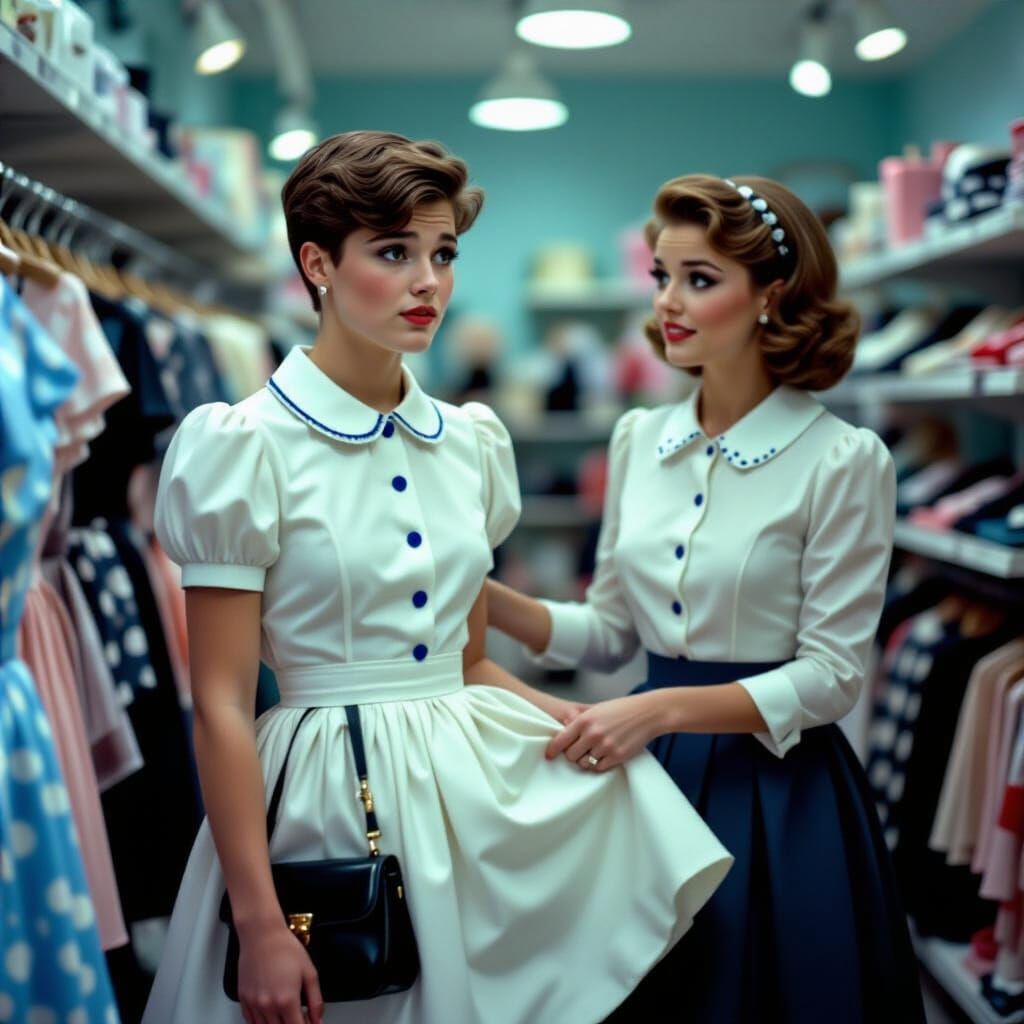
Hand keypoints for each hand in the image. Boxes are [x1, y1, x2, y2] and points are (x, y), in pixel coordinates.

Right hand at [237, 919, 323, 1023]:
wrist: (262, 934)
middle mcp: (268, 1005)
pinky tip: (270, 1013)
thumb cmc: (285, 948)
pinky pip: (251, 1021)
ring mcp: (253, 1003)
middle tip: (300, 1017)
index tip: (310, 1022)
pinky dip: (261, 1022)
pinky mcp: (243, 998)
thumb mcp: (309, 972)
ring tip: (286, 1013)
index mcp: (286, 1000)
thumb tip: (317, 1019)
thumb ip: (316, 1000)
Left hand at [546, 693, 663, 771]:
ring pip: (584, 763)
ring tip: (592, 753)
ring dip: (586, 761)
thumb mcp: (597, 708)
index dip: (552, 750)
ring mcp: (605, 746)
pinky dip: (598, 765)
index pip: (560, 740)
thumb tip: (563, 726)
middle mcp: (593, 734)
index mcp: (584, 720)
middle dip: (572, 755)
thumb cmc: (622, 709)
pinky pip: (599, 768)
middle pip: (570, 755)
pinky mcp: (617, 756)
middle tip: (578, 751)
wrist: (647, 713)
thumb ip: (580, 718)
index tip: (549, 756)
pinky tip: (602, 757)